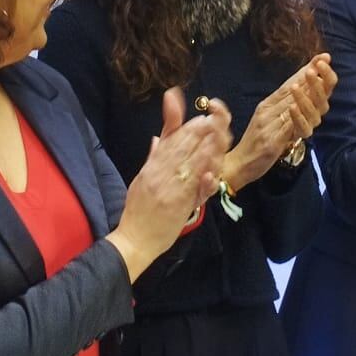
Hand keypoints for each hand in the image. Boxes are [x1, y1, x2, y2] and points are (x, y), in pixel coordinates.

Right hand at [108, 90, 229, 279]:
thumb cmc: (138, 210)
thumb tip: (159, 138)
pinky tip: (213, 166)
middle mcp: (161, 173)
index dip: (188, 126)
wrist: (136, 238)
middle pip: (183, 146)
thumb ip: (153, 157)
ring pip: (191, 162)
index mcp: (152, 166)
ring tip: (220, 134)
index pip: (171, 140)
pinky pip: (195, 187)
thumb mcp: (141, 178)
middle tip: (215, 121)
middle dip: (201, 131)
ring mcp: (172, 188)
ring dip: (207, 146)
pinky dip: (205, 175)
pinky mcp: (181, 204)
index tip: (202, 117)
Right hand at [223, 53, 336, 191]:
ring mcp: (268, 126)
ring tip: (314, 76)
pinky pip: (284, 128)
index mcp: (266, 106)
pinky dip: (293, 117)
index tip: (320, 58)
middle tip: (323, 60)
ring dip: (303, 90)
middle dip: (308, 75)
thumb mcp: (266, 122)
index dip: (303, 71)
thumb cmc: (254, 144)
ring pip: (289, 105)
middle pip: (290, 91)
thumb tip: (299, 95)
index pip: (287, 85)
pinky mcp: (270, 142)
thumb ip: (280, 108)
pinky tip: (300, 106)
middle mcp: (266, 113)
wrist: (237, 165)